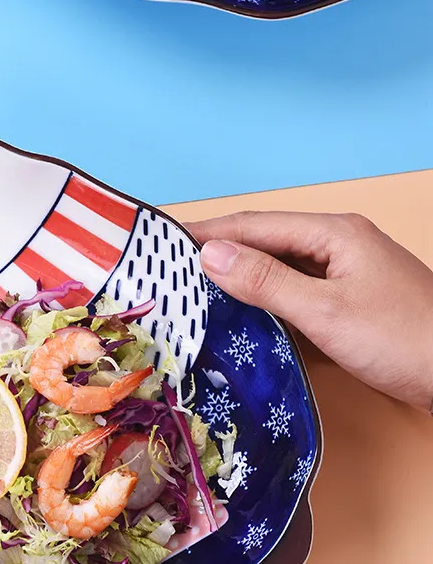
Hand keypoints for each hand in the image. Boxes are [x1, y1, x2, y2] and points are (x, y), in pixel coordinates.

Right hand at [186, 212, 432, 408]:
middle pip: (265, 241)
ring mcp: (343, 272)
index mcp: (333, 233)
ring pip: (277, 266)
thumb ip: (266, 281)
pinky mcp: (346, 299)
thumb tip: (209, 254)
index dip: (208, 230)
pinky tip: (240, 312)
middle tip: (169, 269)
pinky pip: (292, 289)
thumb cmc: (401, 339)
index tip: (163, 242)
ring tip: (193, 289)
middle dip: (218, 251)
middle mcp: (337, 244)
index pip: (255, 224)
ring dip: (237, 275)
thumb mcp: (325, 310)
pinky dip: (261, 297)